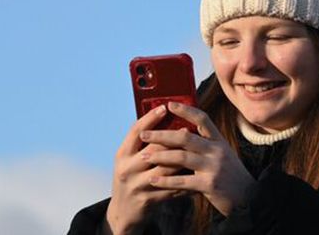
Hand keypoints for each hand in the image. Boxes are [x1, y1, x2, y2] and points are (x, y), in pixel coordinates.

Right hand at [104, 105, 188, 234]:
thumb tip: (163, 122)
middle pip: (153, 149)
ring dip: (182, 159)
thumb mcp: (128, 160)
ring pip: (165, 169)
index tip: (164, 107)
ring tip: (196, 150)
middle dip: (172, 138)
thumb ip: (141, 144)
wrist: (123, 211)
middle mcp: (127, 168)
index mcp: (122, 154)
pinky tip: (196, 176)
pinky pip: (171, 189)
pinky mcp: (148, 200)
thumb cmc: (131, 178)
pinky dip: (185, 182)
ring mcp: (137, 185)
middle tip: (188, 127)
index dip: (150, 118)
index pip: (136, 131)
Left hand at [138, 101, 255, 216]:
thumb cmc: (230, 174)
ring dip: (159, 156)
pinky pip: (183, 181)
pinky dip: (166, 180)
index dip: (185, 110)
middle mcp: (216, 151)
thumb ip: (204, 144)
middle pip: (185, 137)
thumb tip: (178, 132)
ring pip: (181, 157)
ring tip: (143, 157)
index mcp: (218, 140)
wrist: (250, 199)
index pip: (202, 119)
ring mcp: (213, 167)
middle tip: (143, 134)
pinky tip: (153, 180)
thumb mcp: (222, 154)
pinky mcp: (210, 185)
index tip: (168, 104)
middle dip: (161, 135)